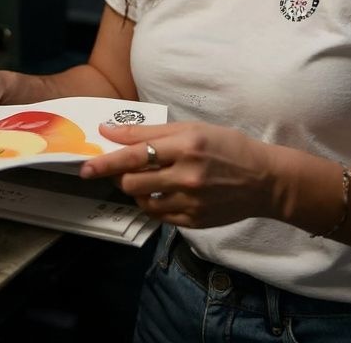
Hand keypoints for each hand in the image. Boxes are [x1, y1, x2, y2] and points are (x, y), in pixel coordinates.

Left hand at [80, 121, 287, 227]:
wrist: (264, 179)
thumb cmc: (227, 147)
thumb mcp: (192, 129)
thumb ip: (149, 132)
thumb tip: (110, 130)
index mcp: (186, 146)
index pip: (133, 155)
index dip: (106, 162)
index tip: (86, 165)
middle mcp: (187, 175)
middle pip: (132, 182)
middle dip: (121, 177)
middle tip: (125, 170)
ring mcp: (191, 202)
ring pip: (142, 201)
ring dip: (136, 191)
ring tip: (149, 180)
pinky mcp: (194, 221)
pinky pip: (159, 216)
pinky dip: (153, 204)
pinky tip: (164, 193)